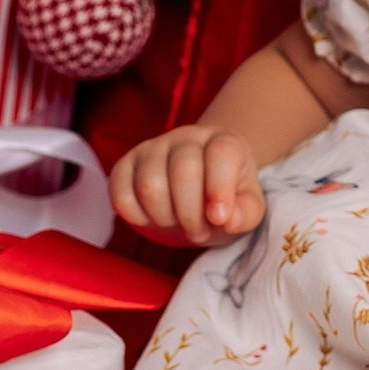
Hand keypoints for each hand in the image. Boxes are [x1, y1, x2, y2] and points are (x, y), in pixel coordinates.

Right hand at [110, 125, 263, 247]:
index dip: (219, 189)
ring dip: (164, 218)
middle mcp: (187, 137)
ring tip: (178, 224)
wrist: (198, 189)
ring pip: (149, 185)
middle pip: (182, 171)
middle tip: (199, 231)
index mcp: (223, 142)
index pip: (221, 153)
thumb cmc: (226, 198)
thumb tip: (226, 218)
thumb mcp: (247, 208)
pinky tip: (153, 218)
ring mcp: (152, 148)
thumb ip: (246, 213)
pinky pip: (120, 194)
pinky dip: (136, 217)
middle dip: (191, 214)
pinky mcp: (125, 165)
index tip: (219, 218)